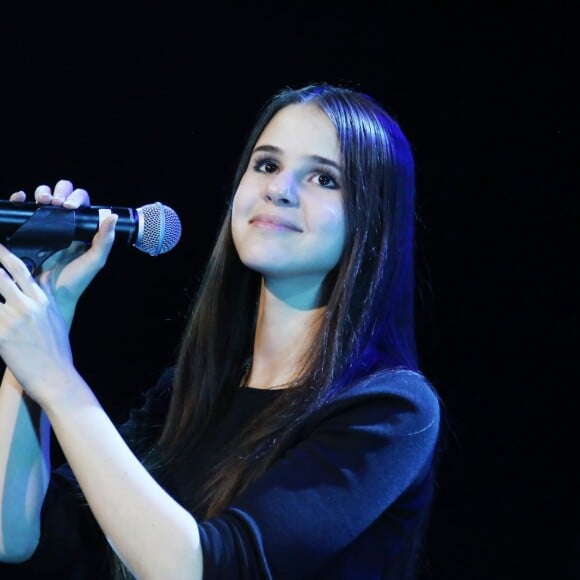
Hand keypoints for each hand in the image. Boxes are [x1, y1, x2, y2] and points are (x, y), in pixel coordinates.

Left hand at [0, 242, 77, 400]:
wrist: (55, 377)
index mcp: (41, 301)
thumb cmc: (56, 352)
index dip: (5, 254)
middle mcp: (27, 305)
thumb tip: (42, 279)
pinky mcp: (1, 335)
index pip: (21, 270)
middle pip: (1, 276)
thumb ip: (46, 297)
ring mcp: (13, 319)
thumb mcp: (57, 320)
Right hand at [8, 179, 117, 326]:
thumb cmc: (75, 281)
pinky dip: (20, 200)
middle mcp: (62, 225)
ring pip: (42, 199)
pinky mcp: (25, 232)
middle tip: (55, 202)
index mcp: (80, 228)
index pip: (79, 202)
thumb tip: (112, 215)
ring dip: (42, 193)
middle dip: (57, 192)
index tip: (70, 206)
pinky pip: (22, 211)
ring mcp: (42, 227)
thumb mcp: (94, 261)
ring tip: (42, 201)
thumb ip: (105, 240)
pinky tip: (21, 198)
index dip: (75, 198)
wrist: (49, 296)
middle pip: (60, 196)